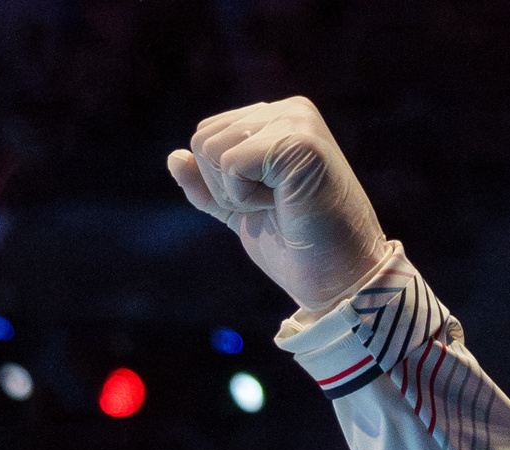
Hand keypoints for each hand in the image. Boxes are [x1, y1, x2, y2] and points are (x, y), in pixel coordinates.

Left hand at [168, 97, 390, 313]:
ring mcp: (297, 120)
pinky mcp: (299, 141)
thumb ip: (207, 185)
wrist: (337, 279)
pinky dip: (246, 197)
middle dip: (225, 188)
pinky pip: (230, 163)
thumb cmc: (297, 248)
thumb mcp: (239, 211)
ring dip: (237, 194)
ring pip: (211, 150)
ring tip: (282, 204)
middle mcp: (289, 109)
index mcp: (278, 118)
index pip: (206, 136)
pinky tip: (285, 204)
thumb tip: (173, 157)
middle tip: (275, 206)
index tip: (268, 202)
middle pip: (203, 140)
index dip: (221, 184)